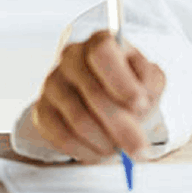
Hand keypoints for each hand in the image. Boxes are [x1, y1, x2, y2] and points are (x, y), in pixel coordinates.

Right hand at [32, 29, 164, 161]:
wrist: (104, 91)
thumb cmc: (130, 81)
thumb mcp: (149, 76)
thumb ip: (150, 83)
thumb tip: (139, 104)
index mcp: (100, 41)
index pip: (102, 53)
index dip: (121, 80)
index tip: (140, 104)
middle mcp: (72, 57)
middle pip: (93, 92)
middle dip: (121, 125)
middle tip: (138, 147)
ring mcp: (52, 83)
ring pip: (78, 119)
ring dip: (105, 140)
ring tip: (121, 148)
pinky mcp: (41, 109)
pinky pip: (61, 136)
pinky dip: (85, 150)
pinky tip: (101, 152)